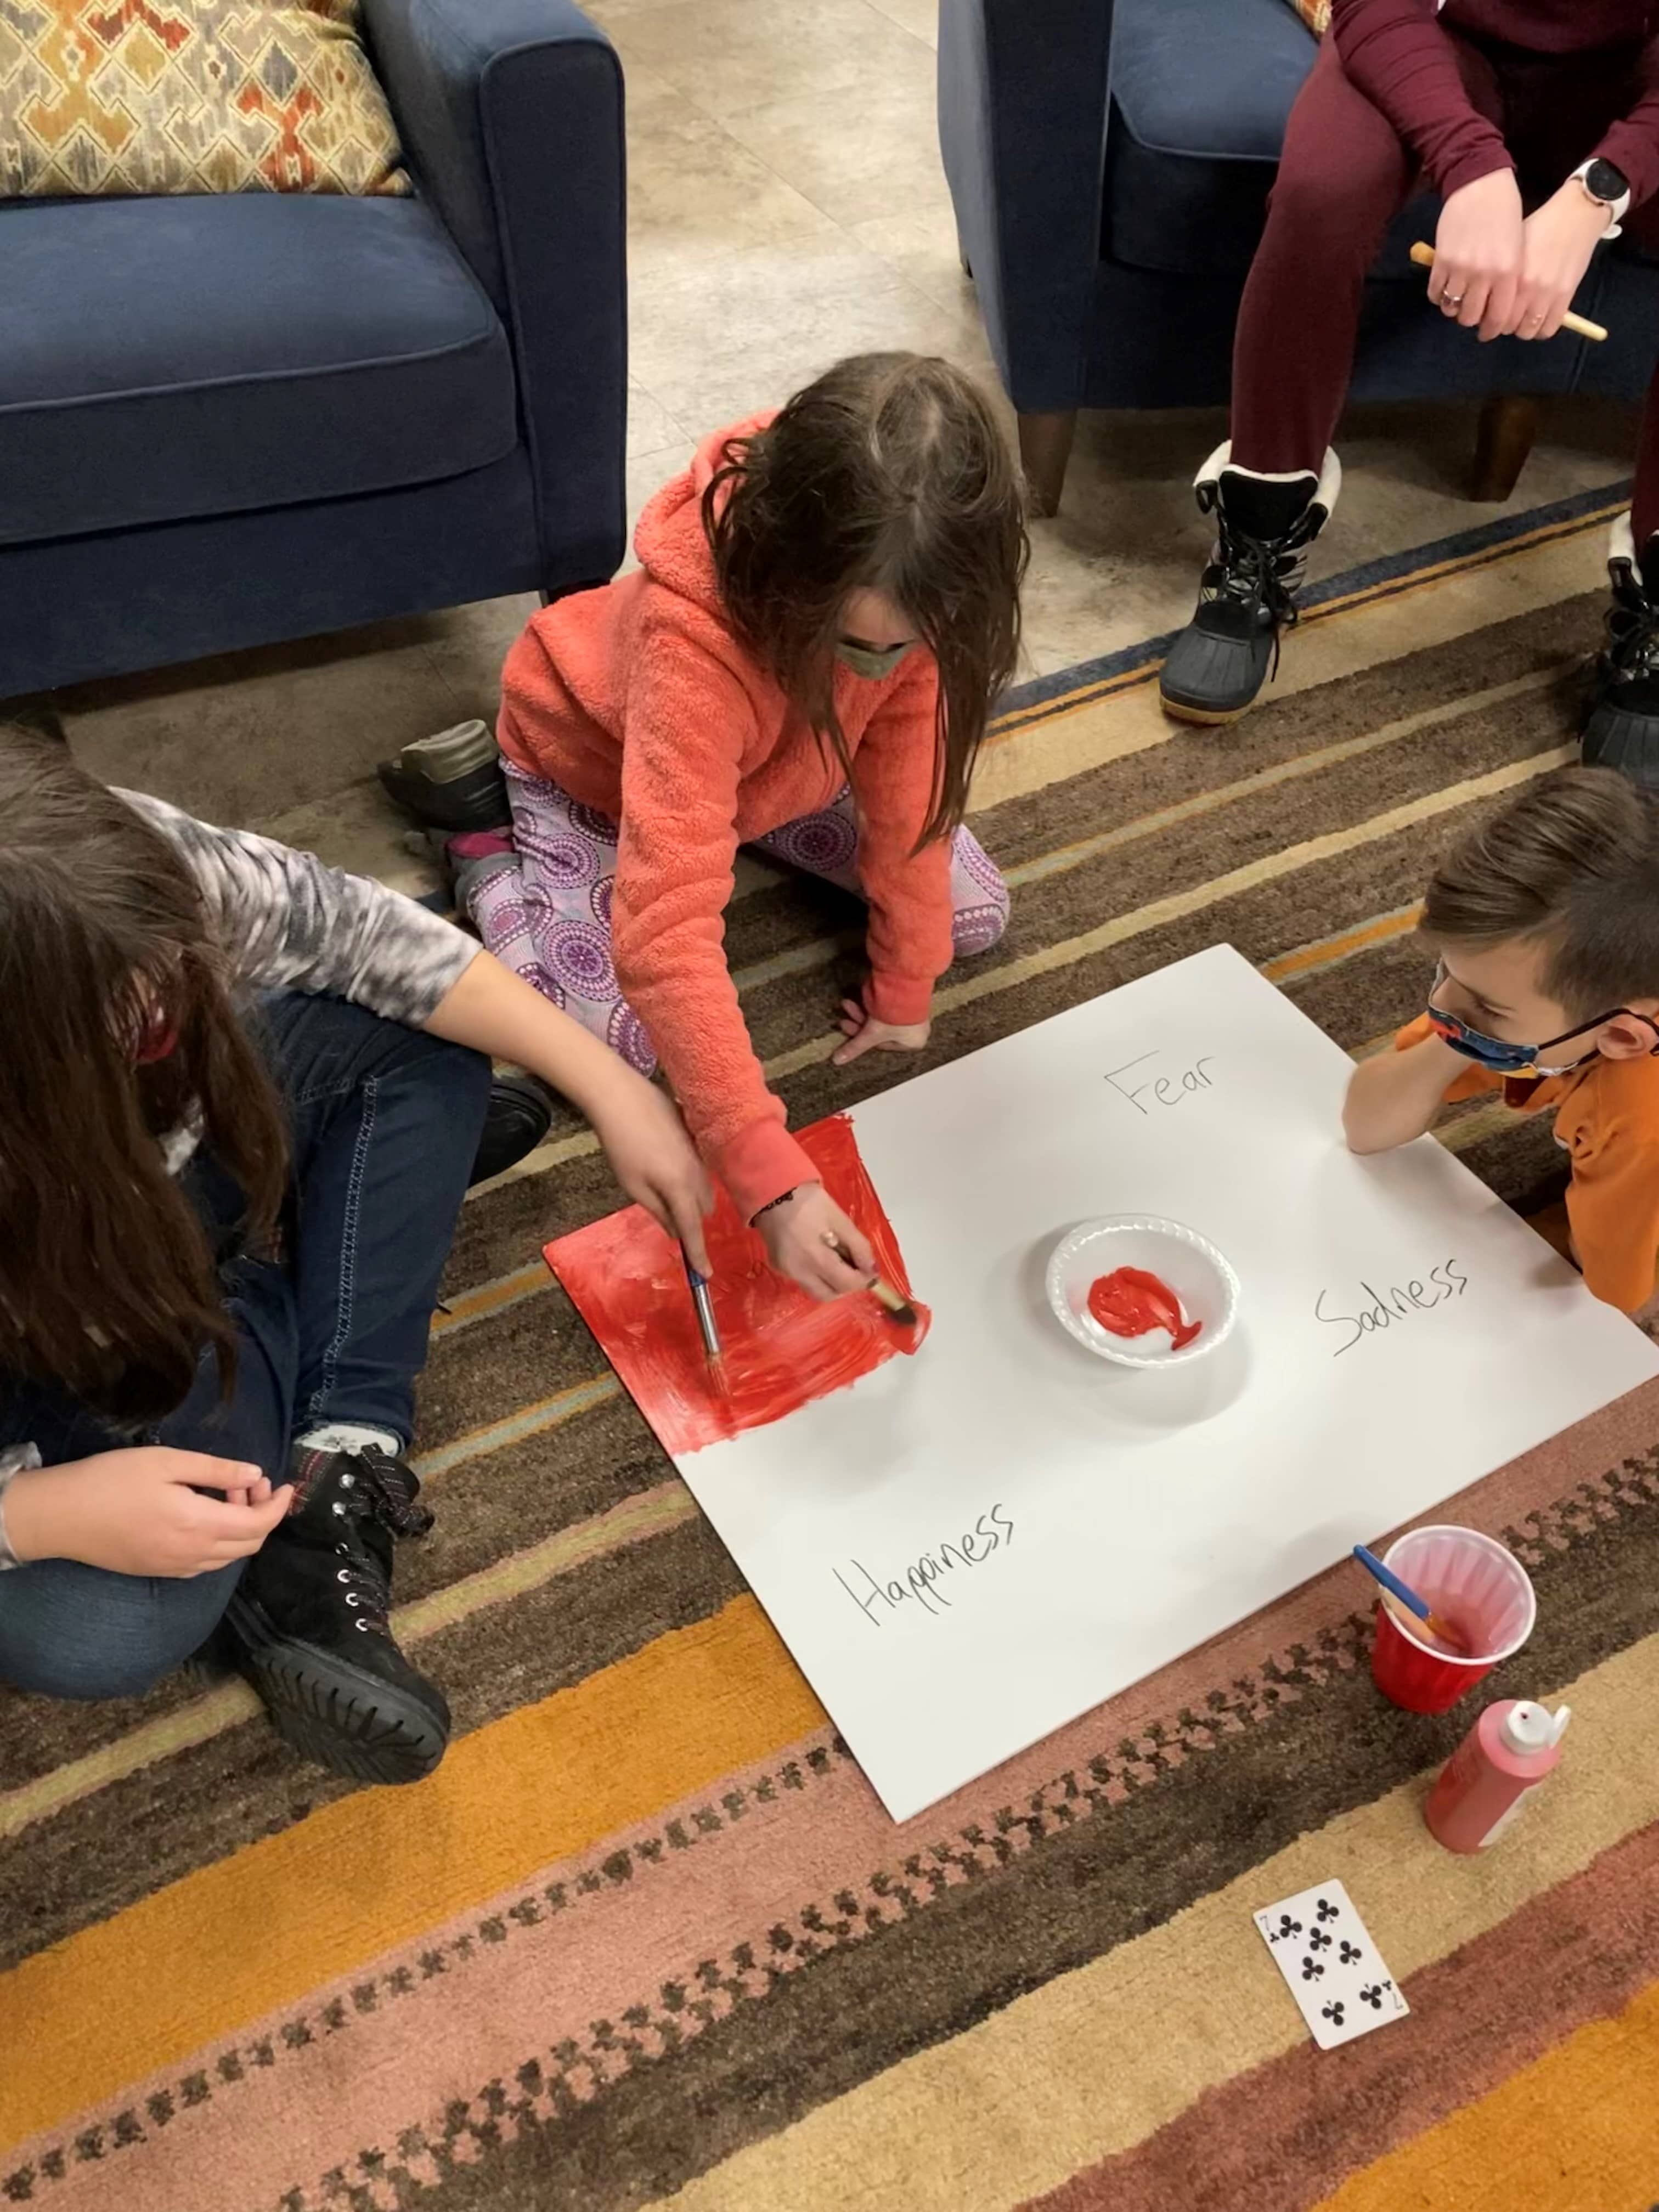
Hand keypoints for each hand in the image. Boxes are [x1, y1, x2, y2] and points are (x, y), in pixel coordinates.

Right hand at [3, 1448, 289, 1577]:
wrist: (60, 1516)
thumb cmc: (111, 1480)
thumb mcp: (167, 1462)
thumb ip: (216, 1471)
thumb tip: (255, 1475)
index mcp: (198, 1526)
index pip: (258, 1526)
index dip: (279, 1506)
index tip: (286, 1483)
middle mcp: (192, 1555)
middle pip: (249, 1545)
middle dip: (262, 1514)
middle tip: (251, 1482)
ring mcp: (174, 1567)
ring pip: (228, 1557)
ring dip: (240, 1527)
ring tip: (226, 1494)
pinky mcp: (158, 1571)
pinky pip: (205, 1563)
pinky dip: (219, 1541)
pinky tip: (205, 1515)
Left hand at [589, 1068, 715, 1273]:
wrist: (622, 1096)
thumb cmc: (621, 1145)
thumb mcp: (633, 1186)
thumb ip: (658, 1211)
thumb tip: (676, 1232)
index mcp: (680, 1188)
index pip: (693, 1230)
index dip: (698, 1255)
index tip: (704, 1277)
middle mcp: (698, 1173)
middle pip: (703, 1210)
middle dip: (690, 1221)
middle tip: (665, 1216)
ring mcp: (700, 1154)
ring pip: (703, 1189)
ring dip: (689, 1199)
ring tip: (659, 1185)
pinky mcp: (696, 1138)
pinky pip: (699, 1169)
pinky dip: (688, 1177)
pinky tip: (663, 1161)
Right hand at [755, 1182, 876, 1300]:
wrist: (772, 1190)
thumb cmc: (809, 1201)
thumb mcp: (839, 1219)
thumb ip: (858, 1246)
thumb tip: (871, 1269)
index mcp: (814, 1258)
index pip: (845, 1283)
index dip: (863, 1281)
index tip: (870, 1271)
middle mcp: (797, 1272)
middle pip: (828, 1295)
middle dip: (846, 1286)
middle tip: (854, 1267)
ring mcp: (785, 1271)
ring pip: (815, 1290)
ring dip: (831, 1282)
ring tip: (837, 1259)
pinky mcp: (777, 1267)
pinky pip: (802, 1280)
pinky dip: (816, 1275)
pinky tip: (820, 1255)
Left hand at [831, 997, 930, 1067]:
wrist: (905, 987)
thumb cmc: (895, 1016)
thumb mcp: (870, 1034)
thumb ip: (855, 1047)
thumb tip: (839, 1060)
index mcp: (912, 1043)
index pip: (881, 1044)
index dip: (861, 1037)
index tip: (847, 1027)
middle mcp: (916, 1030)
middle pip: (880, 1030)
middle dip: (860, 1022)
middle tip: (845, 1015)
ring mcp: (914, 1013)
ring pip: (882, 1017)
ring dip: (862, 1011)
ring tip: (847, 1004)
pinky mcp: (910, 998)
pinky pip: (888, 1005)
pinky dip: (873, 1004)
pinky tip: (862, 998)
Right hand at [1430, 169, 1524, 339]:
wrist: (1480, 183)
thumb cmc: (1505, 213)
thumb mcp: (1517, 248)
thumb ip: (1508, 278)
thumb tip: (1497, 307)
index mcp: (1508, 272)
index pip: (1498, 317)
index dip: (1492, 329)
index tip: (1488, 331)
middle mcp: (1484, 274)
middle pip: (1471, 317)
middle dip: (1471, 320)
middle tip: (1471, 316)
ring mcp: (1460, 268)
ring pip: (1451, 308)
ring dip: (1453, 309)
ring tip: (1457, 301)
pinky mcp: (1441, 261)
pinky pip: (1435, 293)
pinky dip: (1439, 296)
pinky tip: (1444, 290)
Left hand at [1499, 181, 1606, 339]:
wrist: (1576, 213)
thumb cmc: (1540, 226)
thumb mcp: (1512, 247)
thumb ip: (1501, 274)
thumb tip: (1486, 299)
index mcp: (1508, 274)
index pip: (1490, 314)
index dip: (1486, 321)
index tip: (1485, 321)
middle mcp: (1526, 287)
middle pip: (1506, 326)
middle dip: (1502, 327)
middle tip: (1502, 322)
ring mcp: (1547, 293)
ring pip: (1527, 331)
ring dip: (1522, 330)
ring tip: (1521, 322)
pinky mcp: (1566, 295)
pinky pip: (1550, 328)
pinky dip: (1542, 330)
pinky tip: (1538, 321)